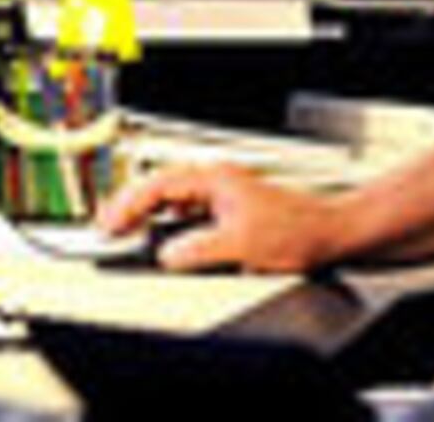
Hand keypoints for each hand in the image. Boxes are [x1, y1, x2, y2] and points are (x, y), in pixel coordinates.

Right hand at [90, 161, 343, 272]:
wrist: (328, 232)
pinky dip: (166, 220)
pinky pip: (186, 209)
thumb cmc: (296, 230)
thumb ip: (198, 250)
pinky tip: (161, 234)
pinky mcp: (228, 209)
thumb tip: (165, 256)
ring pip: (171, 197)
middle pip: (160, 186)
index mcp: (215, 179)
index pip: (159, 185)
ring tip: (124, 230)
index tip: (109, 225)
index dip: (128, 205)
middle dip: (130, 205)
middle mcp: (216, 181)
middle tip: (105, 228)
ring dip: (147, 212)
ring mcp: (222, 193)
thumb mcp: (240, 246)